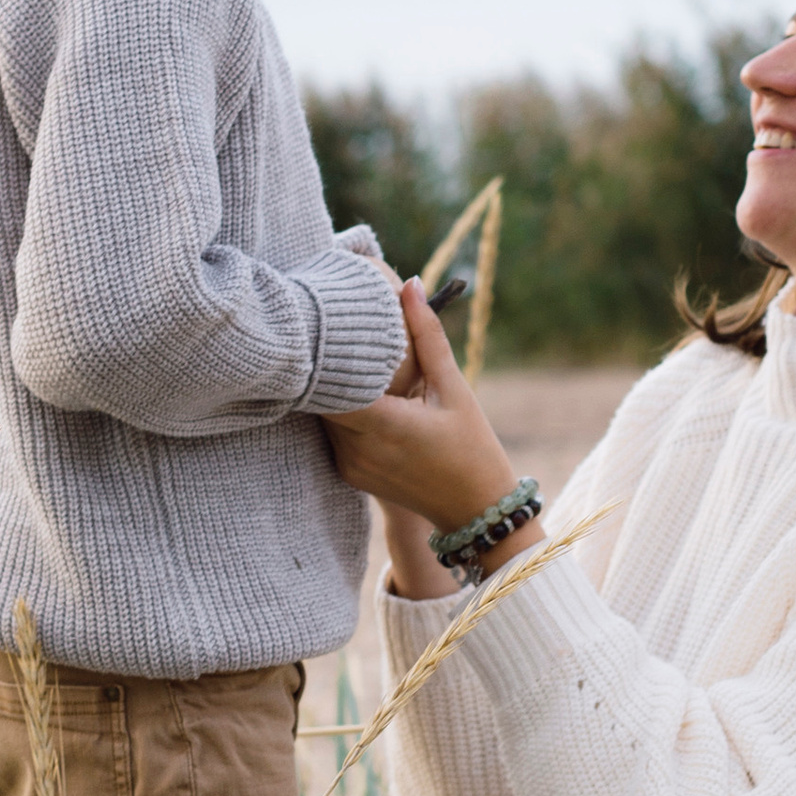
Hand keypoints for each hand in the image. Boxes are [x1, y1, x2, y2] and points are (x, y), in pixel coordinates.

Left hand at [325, 281, 535, 591]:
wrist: (475, 510)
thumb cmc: (472, 446)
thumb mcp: (453, 388)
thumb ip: (428, 336)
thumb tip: (410, 285)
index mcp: (384, 425)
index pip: (331, 381)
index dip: (325, 350)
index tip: (326, 320)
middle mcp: (358, 449)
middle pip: (321, 395)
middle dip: (327, 363)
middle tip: (330, 326)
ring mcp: (349, 465)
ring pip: (323, 414)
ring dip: (332, 387)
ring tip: (342, 354)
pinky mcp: (348, 473)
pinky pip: (332, 432)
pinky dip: (341, 410)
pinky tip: (355, 391)